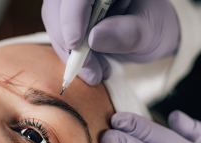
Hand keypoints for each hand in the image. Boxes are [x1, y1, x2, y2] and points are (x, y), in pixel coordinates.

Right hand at [41, 0, 179, 84]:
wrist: (150, 34)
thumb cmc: (154, 29)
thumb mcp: (150, 33)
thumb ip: (128, 34)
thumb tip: (93, 38)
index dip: (72, 16)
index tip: (75, 45)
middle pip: (58, 6)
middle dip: (67, 39)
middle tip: (87, 69)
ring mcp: (76, 3)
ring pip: (53, 18)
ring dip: (66, 50)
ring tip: (92, 71)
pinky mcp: (69, 15)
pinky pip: (57, 30)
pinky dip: (67, 52)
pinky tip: (87, 65)